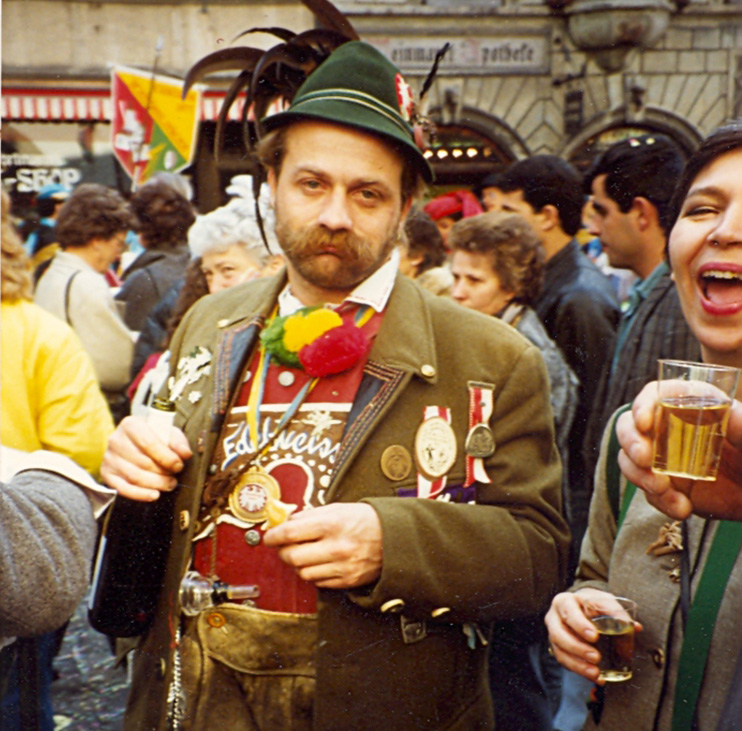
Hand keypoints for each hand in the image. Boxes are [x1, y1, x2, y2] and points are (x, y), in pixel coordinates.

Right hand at [101, 416, 192, 500]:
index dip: (166, 458)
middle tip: (175, 477)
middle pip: (143, 462)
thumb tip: (186, 454)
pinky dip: (140, 494)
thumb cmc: (155, 436)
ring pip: (135, 477)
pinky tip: (154, 495)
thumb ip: (178, 442)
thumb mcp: (168, 433)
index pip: (149, 443)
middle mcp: (116, 440)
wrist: (134, 441)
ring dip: (156, 484)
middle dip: (163, 473)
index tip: (179, 465)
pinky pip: (123, 489)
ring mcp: (109, 458)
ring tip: (169, 484)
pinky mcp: (107, 473)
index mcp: (131, 425)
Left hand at [263, 503, 382, 588]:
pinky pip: (318, 582)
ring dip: (297, 564)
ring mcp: (341, 566)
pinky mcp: (347, 580)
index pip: (290, 533)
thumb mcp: (338, 508)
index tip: (269, 536)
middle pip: (292, 556)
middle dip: (282, 551)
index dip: (274, 536)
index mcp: (332, 524)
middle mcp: (336, 546)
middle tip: (282, 546)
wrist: (395, 538)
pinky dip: (313, 573)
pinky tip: (318, 563)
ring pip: (302, 572)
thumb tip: (286, 521)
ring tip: (302, 554)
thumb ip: (311, 515)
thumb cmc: (366, 520)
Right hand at [545, 589, 640, 683]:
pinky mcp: (558, 649)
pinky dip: (580, 671)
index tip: (595, 637)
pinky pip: (565, 662)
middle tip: (596, 657)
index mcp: (564, 601)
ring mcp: (554, 634)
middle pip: (558, 634)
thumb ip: (617, 612)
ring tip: (596, 673)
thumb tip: (635, 627)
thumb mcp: (603, 600)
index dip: (579, 625)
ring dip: (578, 665)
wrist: (581, 606)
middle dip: (577, 648)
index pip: (568, 612)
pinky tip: (597, 677)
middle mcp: (554, 618)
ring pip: (560, 651)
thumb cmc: (592, 603)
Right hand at [617, 384, 741, 520]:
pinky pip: (648, 492)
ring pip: (630, 460)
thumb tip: (725, 410)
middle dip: (631, 442)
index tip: (644, 423)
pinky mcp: (664, 485)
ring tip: (662, 489)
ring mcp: (662, 458)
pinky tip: (681, 507)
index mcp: (687, 405)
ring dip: (639, 475)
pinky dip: (659, 501)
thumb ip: (740, 422)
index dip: (642, 405)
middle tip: (644, 459)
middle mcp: (667, 428)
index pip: (654, 395)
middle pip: (630, 427)